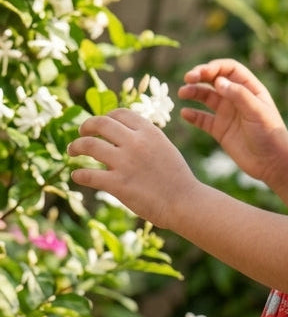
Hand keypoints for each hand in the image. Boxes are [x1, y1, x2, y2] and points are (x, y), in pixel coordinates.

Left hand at [69, 109, 197, 227]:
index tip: (99, 125)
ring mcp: (125, 162)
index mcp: (149, 132)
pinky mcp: (118, 184)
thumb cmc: (177, 179)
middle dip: (86, 126)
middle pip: (101, 123)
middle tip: (81, 133)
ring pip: (89, 145)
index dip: (106, 117)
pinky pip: (88, 175)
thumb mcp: (165, 148)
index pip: (120, 113)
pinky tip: (76, 176)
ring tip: (72, 151)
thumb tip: (123, 137)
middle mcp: (136, 142)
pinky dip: (79, 175)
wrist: (186, 203)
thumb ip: (146, 139)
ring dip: (76, 146)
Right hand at [178, 59, 287, 192]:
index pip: (229, 69)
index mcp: (250, 89)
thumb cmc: (271, 135)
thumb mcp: (257, 112)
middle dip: (200, 76)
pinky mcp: (220, 130)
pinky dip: (192, 115)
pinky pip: (202, 119)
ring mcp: (227, 113)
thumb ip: (239, 95)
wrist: (272, 163)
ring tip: (182, 93)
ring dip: (193, 92)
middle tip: (187, 78)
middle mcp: (237, 98)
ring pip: (205, 97)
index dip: (215, 67)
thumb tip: (218, 81)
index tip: (202, 73)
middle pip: (214, 80)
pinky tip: (185, 113)